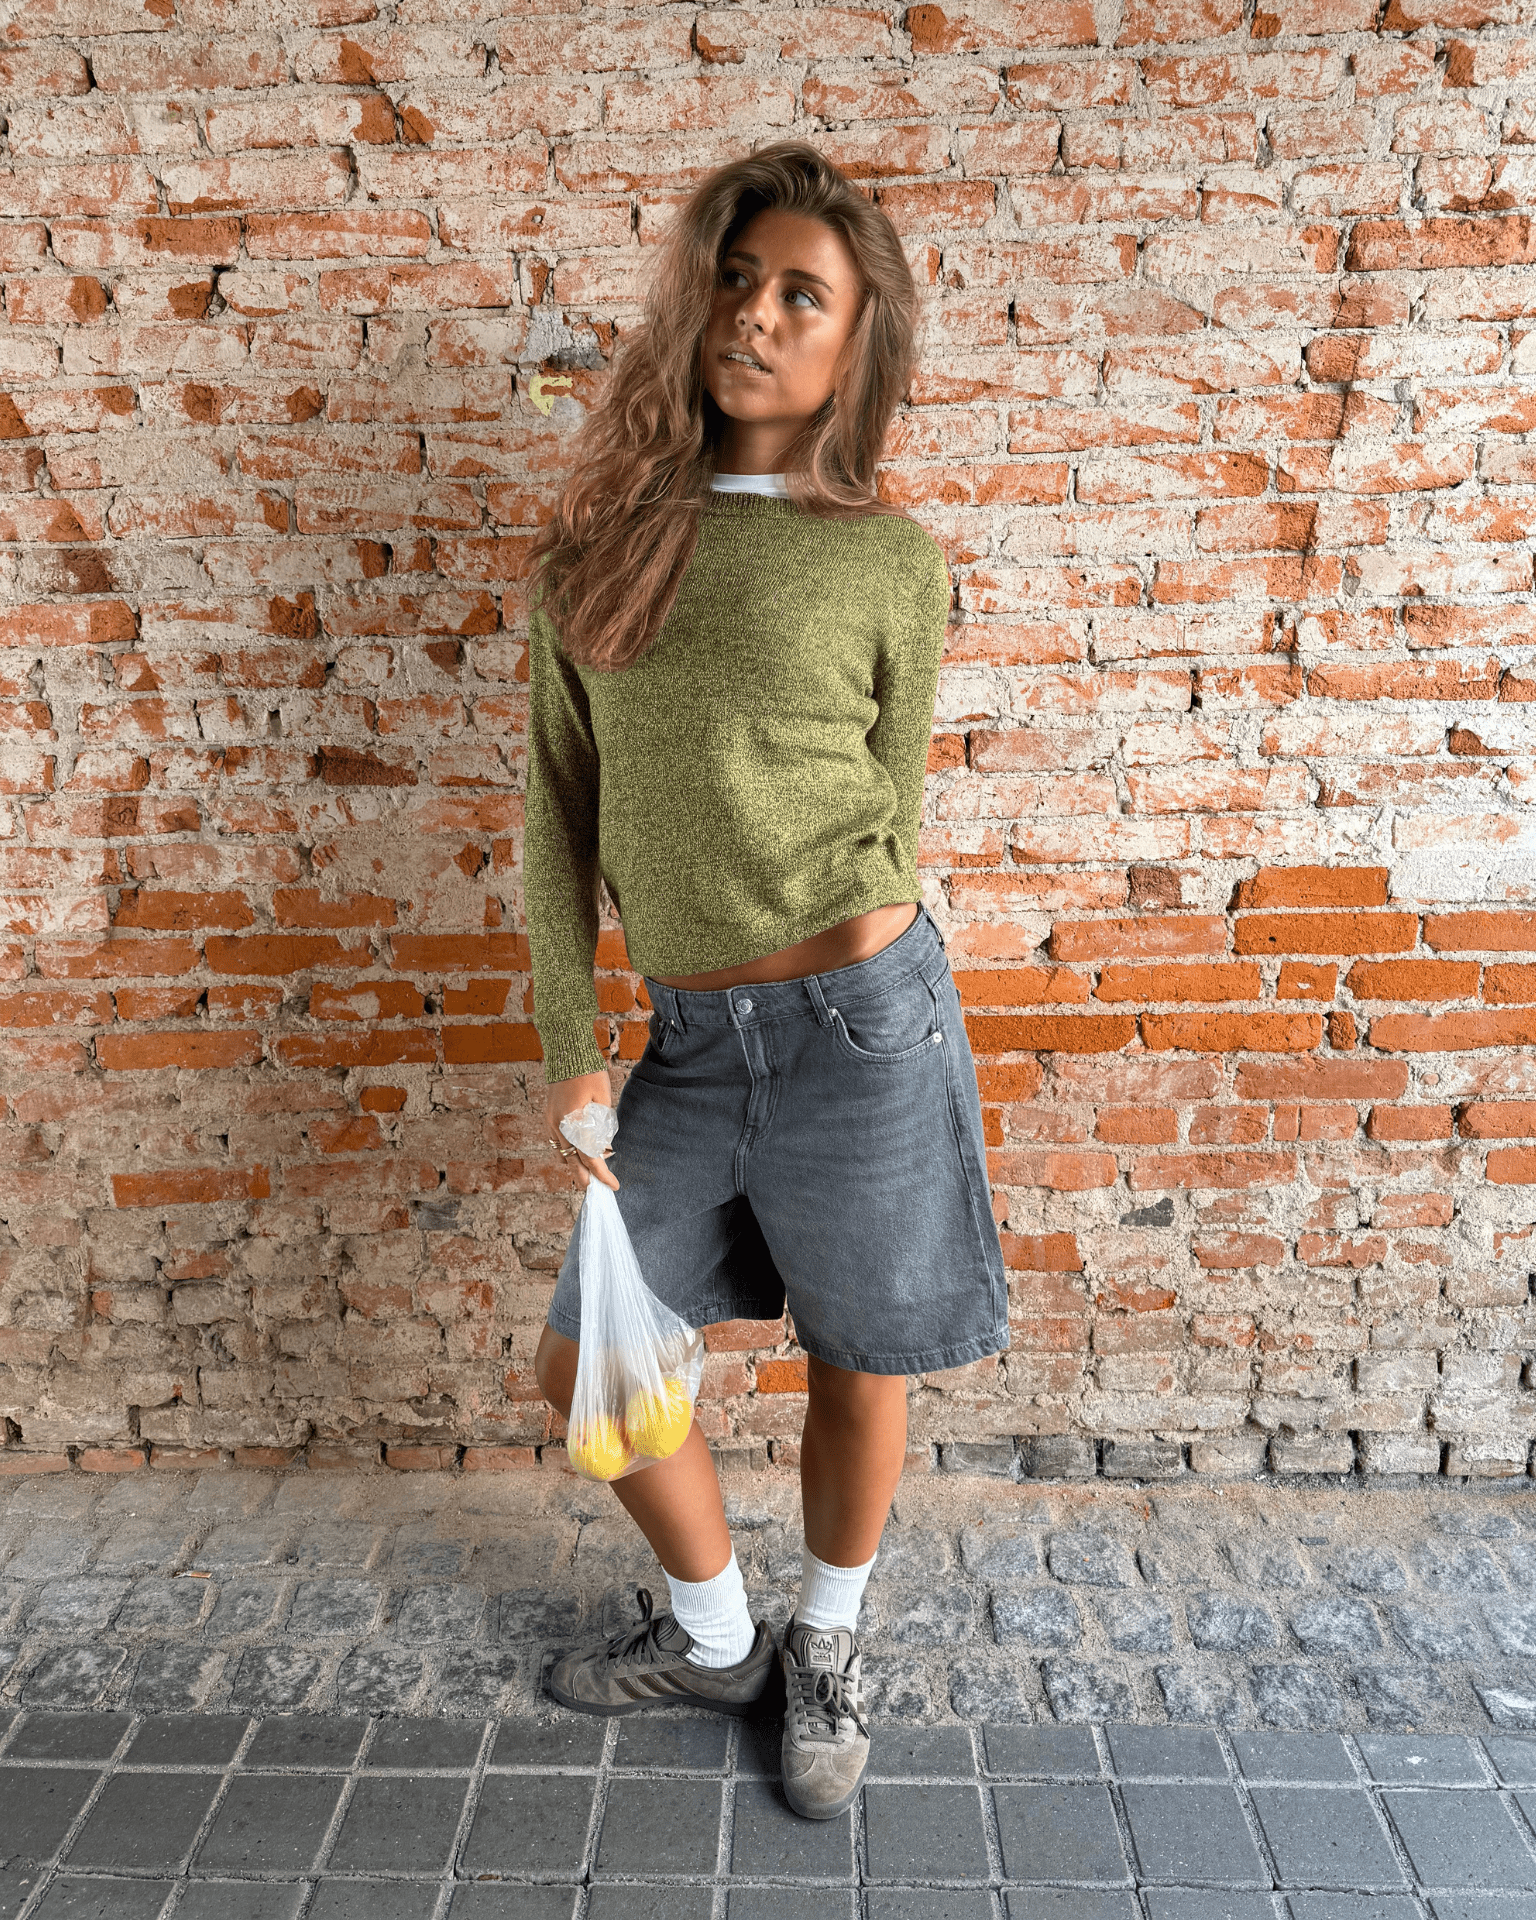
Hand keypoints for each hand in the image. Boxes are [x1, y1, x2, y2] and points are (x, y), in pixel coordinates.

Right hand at [544, 1070, 620, 1190]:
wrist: (566, 1052)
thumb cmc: (587, 1072)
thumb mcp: (602, 1098)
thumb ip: (602, 1124)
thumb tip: (603, 1145)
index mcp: (572, 1123)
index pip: (589, 1157)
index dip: (602, 1173)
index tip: (613, 1185)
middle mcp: (557, 1126)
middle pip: (571, 1161)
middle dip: (584, 1176)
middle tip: (594, 1189)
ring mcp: (550, 1121)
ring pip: (562, 1152)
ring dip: (574, 1163)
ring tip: (587, 1172)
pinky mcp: (549, 1116)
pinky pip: (557, 1141)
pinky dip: (567, 1149)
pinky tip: (577, 1152)